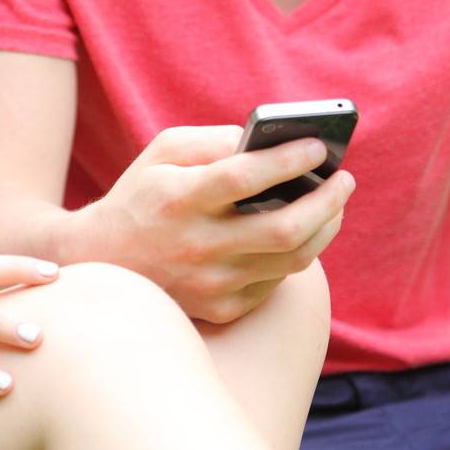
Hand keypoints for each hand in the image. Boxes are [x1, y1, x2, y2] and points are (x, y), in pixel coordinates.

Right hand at [86, 128, 354, 323]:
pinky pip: (277, 282)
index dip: (288, 160)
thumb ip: (215, 141)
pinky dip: (296, 253)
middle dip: (327, 201)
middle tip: (345, 179)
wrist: (103, 262)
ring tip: (335, 204)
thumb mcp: (165, 151)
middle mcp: (197, 246)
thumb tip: (270, 143)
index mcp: (180, 199)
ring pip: (291, 260)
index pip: (245, 177)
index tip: (319, 146)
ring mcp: (211, 283)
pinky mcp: (221, 309)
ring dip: (324, 228)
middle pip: (283, 229)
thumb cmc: (142, 194)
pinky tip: (302, 232)